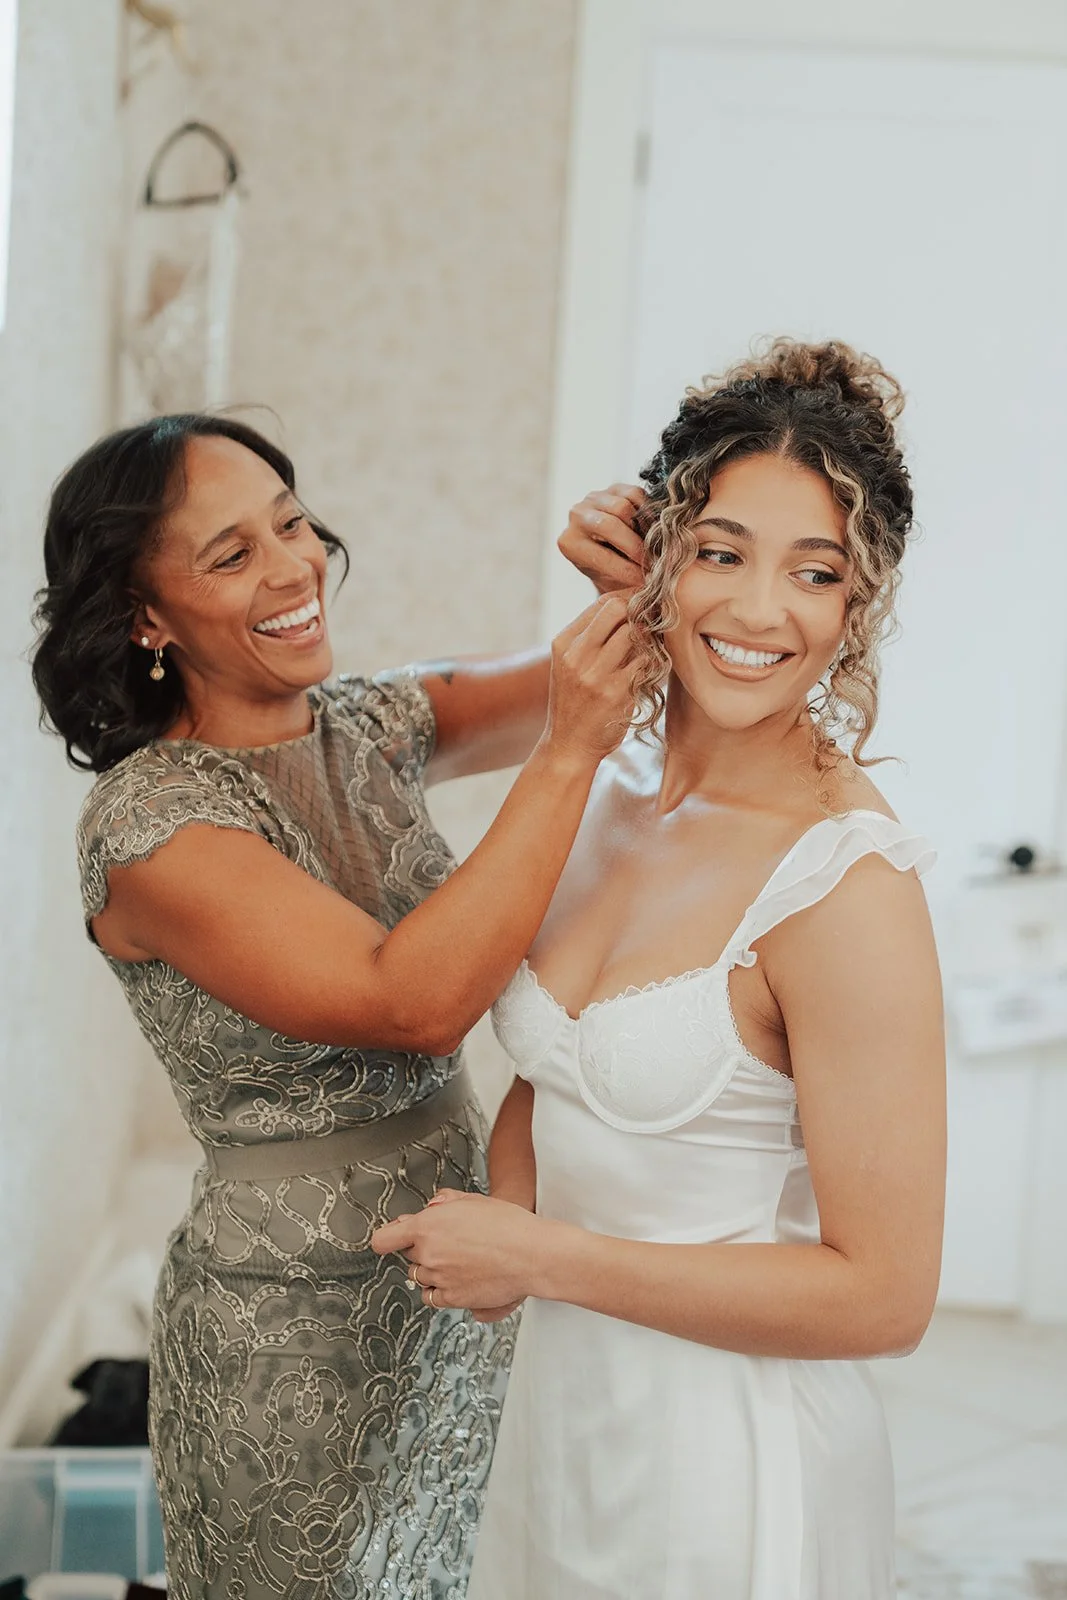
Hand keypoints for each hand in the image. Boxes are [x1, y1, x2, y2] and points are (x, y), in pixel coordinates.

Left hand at [370, 1187, 548, 1313]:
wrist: (531, 1254)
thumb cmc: (509, 1225)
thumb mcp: (473, 1200)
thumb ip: (445, 1202)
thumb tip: (432, 1207)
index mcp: (428, 1226)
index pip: (385, 1239)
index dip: (388, 1238)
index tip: (389, 1240)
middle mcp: (428, 1254)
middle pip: (408, 1255)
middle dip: (421, 1249)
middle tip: (446, 1243)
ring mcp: (439, 1278)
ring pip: (419, 1277)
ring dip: (431, 1270)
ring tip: (457, 1261)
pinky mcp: (452, 1298)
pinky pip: (432, 1297)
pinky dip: (438, 1290)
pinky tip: (455, 1279)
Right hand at [543, 593, 636, 765]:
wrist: (569, 745)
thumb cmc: (574, 702)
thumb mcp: (569, 664)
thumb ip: (591, 637)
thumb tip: (628, 606)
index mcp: (564, 643)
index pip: (603, 603)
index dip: (629, 599)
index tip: (643, 606)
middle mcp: (577, 655)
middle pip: (618, 610)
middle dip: (639, 613)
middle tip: (650, 624)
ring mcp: (596, 674)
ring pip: (634, 633)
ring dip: (647, 638)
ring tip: (648, 649)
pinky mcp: (616, 693)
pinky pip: (645, 663)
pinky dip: (651, 663)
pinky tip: (647, 671)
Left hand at [558, 484, 646, 594]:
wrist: (612, 548)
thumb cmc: (611, 571)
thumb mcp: (611, 581)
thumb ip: (624, 578)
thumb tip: (648, 579)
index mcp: (569, 542)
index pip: (601, 556)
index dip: (627, 570)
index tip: (644, 581)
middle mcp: (576, 515)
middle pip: (610, 525)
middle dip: (635, 548)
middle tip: (653, 563)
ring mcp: (594, 497)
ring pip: (623, 508)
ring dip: (643, 529)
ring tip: (652, 546)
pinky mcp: (614, 487)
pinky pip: (635, 494)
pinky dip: (648, 512)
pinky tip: (652, 529)